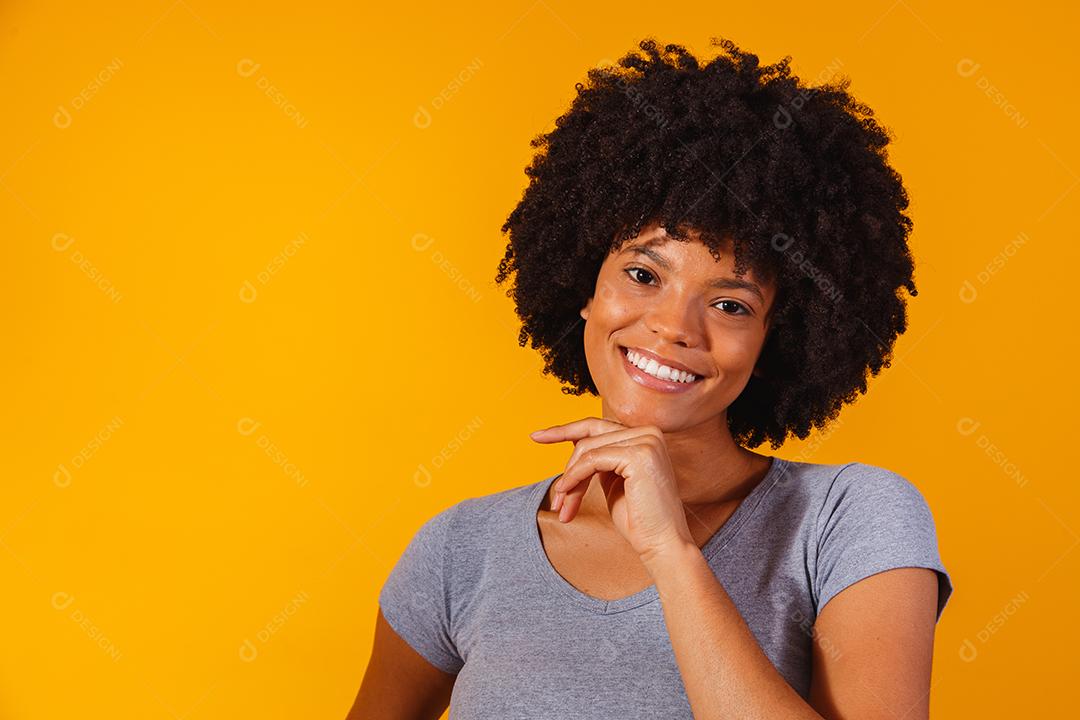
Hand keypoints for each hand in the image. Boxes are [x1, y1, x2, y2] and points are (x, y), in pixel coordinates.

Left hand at [529, 416, 694, 565]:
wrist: (662, 545)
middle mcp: (649, 433)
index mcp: (645, 436)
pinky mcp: (639, 454)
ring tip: (563, 506)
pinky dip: (574, 477)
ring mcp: (646, 441)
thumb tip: (575, 443)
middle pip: (589, 439)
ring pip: (588, 450)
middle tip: (557, 501)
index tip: (537, 436)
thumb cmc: (638, 521)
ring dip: (569, 480)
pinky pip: (592, 460)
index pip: (597, 427)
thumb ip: (600, 460)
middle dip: (568, 469)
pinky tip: (566, 494)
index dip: (565, 430)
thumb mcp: (613, 482)